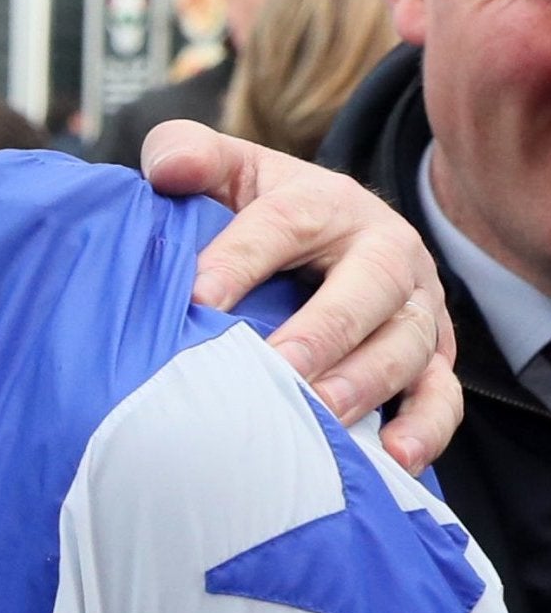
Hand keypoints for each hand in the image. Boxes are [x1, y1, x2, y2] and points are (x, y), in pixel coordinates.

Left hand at [141, 120, 456, 475]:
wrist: (334, 232)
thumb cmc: (264, 211)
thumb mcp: (229, 171)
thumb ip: (187, 154)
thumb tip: (169, 167)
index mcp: (326, 202)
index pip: (284, 223)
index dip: (241, 259)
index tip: (198, 299)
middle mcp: (384, 251)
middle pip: (366, 288)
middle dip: (322, 331)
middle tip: (277, 368)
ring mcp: (414, 307)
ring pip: (406, 345)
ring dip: (365, 383)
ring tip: (321, 415)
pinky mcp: (431, 356)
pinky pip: (442, 393)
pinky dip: (425, 427)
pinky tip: (392, 457)